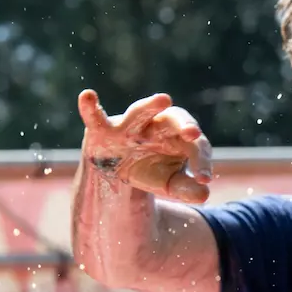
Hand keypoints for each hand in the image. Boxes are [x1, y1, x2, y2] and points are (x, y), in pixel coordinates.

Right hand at [77, 91, 212, 203]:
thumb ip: (185, 188)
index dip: (201, 161)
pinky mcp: (103, 129)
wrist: (116, 171)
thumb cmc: (149, 171)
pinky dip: (90, 107)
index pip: (195, 145)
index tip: (204, 180)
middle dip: (184, 124)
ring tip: (164, 99)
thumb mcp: (169, 183)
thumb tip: (205, 196)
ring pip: (140, 112)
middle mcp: (156, 124)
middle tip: (193, 133)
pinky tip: (87, 95)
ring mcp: (129, 125)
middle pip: (174, 119)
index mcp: (178, 136)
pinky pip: (95, 116)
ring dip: (150, 106)